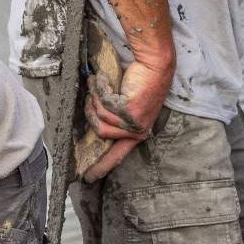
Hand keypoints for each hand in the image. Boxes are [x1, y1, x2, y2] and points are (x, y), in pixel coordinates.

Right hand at [78, 52, 170, 181]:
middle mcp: (136, 131)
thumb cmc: (140, 81)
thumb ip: (115, 119)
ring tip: (99, 83)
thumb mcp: (128, 105)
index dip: (102, 166)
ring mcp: (134, 122)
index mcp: (137, 133)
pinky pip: (104, 102)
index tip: (88, 178)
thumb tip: (95, 126)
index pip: (118, 155)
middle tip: (90, 95)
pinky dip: (100, 87)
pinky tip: (104, 79)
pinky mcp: (130, 111)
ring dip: (95, 96)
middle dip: (90, 110)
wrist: (154, 64)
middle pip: (99, 130)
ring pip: (100, 116)